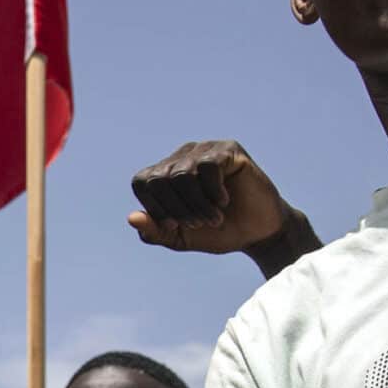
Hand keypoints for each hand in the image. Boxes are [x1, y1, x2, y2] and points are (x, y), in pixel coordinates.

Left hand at [127, 140, 292, 255]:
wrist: (257, 232)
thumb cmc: (218, 232)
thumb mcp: (181, 237)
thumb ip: (155, 231)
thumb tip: (131, 218)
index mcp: (164, 175)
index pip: (141, 182)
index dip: (154, 208)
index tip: (174, 226)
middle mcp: (180, 157)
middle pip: (159, 179)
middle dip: (177, 209)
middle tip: (199, 224)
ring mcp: (204, 150)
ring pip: (182, 174)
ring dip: (197, 204)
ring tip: (214, 218)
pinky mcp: (227, 149)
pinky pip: (207, 166)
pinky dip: (213, 191)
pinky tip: (224, 201)